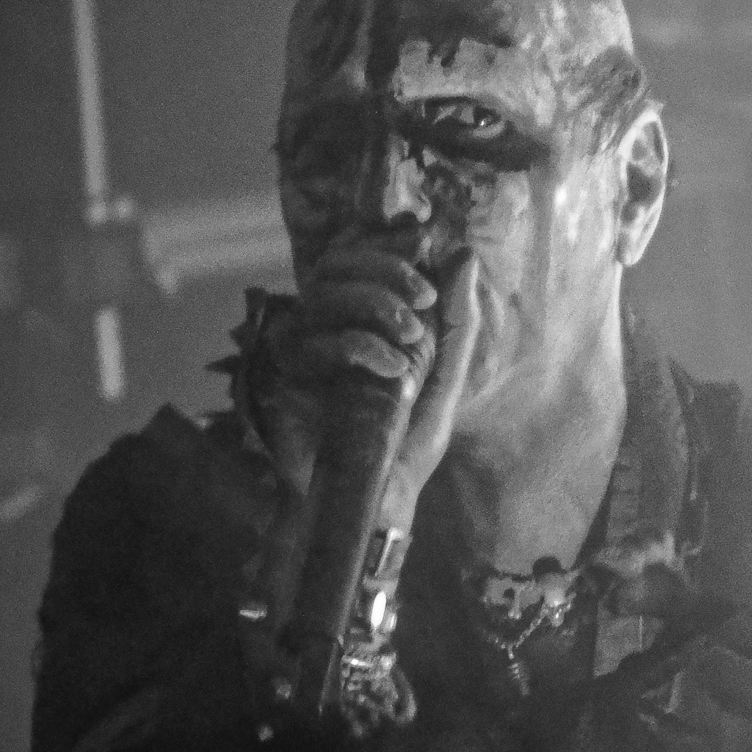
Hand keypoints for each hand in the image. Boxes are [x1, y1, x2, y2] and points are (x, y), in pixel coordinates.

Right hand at [261, 243, 483, 531]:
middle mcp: (326, 330)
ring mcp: (303, 353)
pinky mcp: (286, 380)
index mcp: (360, 322)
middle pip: (335, 266)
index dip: (387, 248)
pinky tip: (392, 371)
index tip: (426, 256)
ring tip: (412, 338)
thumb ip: (457, 322)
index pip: (360, 259)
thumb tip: (465, 256)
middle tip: (422, 298)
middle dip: (384, 271)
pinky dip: (359, 347)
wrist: (380, 503)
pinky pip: (314, 343)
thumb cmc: (407, 446)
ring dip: (375, 304)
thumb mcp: (446, 379)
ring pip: (322, 296)